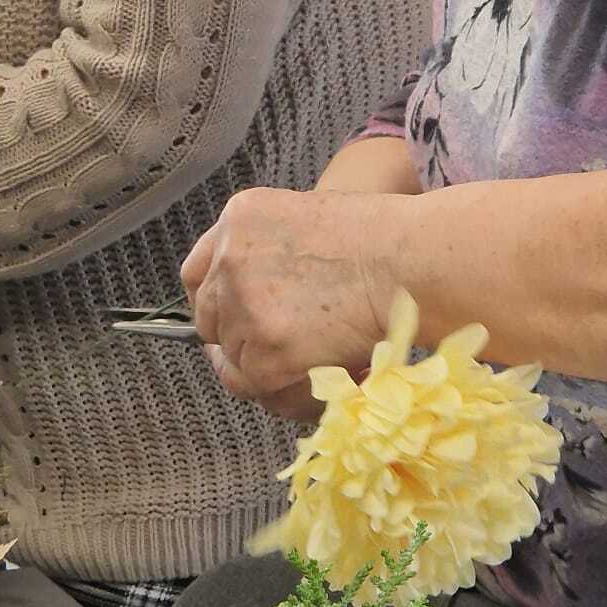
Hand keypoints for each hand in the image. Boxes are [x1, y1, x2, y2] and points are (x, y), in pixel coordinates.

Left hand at [182, 187, 408, 419]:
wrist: (408, 262)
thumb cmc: (379, 239)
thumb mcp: (304, 219)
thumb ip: (267, 250)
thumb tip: (254, 298)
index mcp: (238, 219)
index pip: (197, 273)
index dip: (214, 302)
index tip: (229, 319)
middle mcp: (231, 260)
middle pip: (210, 318)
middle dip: (238, 336)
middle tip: (275, 348)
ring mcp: (245, 306)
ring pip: (232, 355)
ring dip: (263, 363)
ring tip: (308, 359)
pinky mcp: (266, 350)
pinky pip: (252, 383)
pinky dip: (278, 386)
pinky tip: (311, 376)